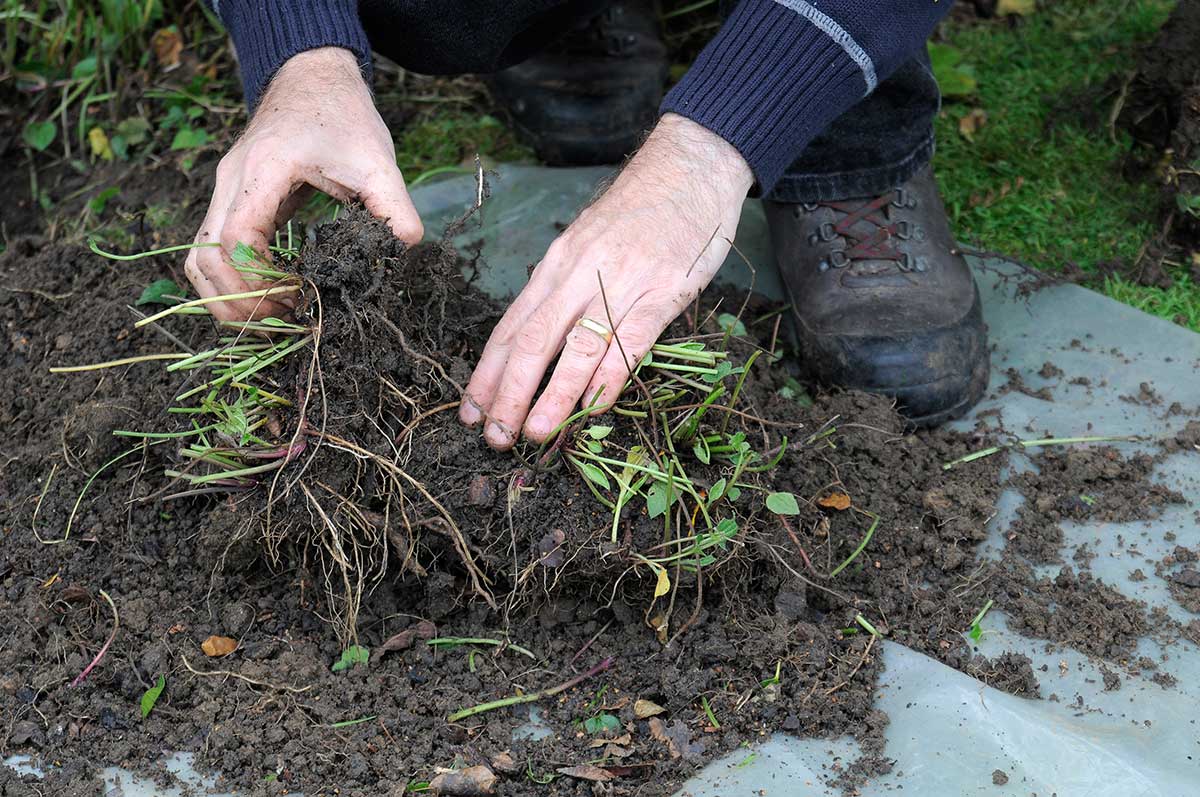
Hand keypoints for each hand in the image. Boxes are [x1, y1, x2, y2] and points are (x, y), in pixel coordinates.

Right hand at [184, 47, 422, 320]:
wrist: (312, 77)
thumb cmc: (344, 116)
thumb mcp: (378, 159)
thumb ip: (395, 207)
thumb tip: (405, 250)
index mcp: (263, 170)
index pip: (235, 239)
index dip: (260, 282)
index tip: (298, 300)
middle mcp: (231, 182)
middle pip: (204, 257)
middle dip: (240, 301)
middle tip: (285, 322)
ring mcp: (224, 191)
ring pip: (197, 258)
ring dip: (226, 297)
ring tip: (273, 316)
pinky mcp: (230, 200)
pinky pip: (209, 250)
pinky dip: (229, 281)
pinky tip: (269, 295)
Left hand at [459, 113, 754, 449]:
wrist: (691, 165)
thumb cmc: (641, 208)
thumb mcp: (589, 240)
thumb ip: (567, 286)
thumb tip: (543, 339)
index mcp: (557, 263)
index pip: (512, 326)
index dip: (488, 373)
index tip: (471, 410)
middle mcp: (579, 274)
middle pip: (532, 342)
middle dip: (507, 394)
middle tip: (493, 436)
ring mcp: (620, 283)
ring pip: (575, 348)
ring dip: (551, 397)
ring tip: (533, 435)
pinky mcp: (662, 291)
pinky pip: (629, 344)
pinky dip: (607, 379)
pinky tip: (591, 409)